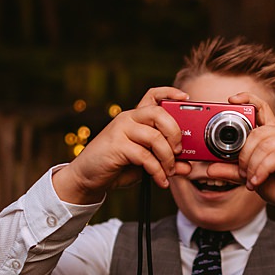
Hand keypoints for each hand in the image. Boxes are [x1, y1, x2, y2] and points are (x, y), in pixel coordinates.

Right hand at [53, 86, 192, 203]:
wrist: (87, 177)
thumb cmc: (118, 165)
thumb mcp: (146, 161)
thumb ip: (165, 160)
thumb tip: (187, 167)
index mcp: (136, 117)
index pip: (153, 95)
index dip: (170, 92)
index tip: (185, 97)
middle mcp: (128, 119)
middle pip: (159, 113)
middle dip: (175, 132)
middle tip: (179, 150)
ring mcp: (120, 130)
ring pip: (154, 136)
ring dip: (167, 157)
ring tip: (169, 171)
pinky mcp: (116, 146)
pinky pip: (145, 156)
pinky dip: (157, 171)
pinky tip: (161, 181)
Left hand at [206, 91, 274, 226]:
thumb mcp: (251, 177)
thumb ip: (233, 171)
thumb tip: (210, 168)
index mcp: (272, 134)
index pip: (261, 108)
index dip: (247, 99)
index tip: (231, 100)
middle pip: (257, 132)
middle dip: (244, 154)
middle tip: (243, 173)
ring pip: (265, 144)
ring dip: (253, 165)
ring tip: (251, 180)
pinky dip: (263, 170)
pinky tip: (258, 181)